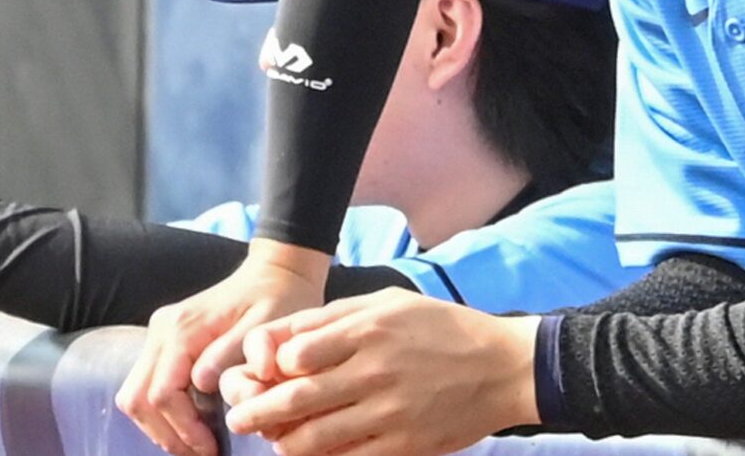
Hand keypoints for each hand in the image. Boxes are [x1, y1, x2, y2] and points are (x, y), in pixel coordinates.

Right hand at [118, 241, 328, 455]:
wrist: (277, 272)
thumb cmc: (279, 298)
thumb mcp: (267, 326)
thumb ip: (232, 353)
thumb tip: (200, 383)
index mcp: (182, 328)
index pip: (161, 393)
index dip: (182, 429)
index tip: (211, 449)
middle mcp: (161, 331)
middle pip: (137, 399)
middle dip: (166, 434)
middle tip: (201, 454)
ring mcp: (158, 336)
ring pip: (135, 396)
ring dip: (161, 427)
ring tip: (197, 446)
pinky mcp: (165, 343)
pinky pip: (148, 386)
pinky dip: (163, 412)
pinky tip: (193, 426)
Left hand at [221, 289, 540, 455]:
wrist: (504, 368)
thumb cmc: (443, 329)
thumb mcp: (391, 304)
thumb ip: (334, 318)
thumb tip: (280, 339)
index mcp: (369, 329)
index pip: (293, 353)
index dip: (268, 366)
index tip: (262, 374)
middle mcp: (374, 370)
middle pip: (293, 399)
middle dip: (255, 412)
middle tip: (241, 419)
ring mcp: (387, 411)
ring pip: (311, 437)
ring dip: (283, 442)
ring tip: (276, 440)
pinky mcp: (401, 444)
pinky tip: (313, 452)